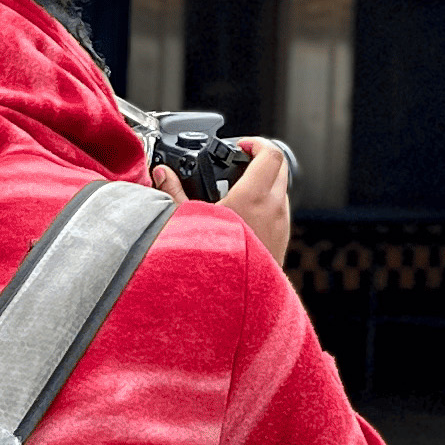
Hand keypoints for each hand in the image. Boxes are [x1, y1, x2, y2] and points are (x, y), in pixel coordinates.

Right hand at [151, 138, 290, 262]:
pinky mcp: (282, 240)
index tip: (239, 146)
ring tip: (237, 188)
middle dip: (260, 159)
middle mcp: (274, 209)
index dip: (256, 143)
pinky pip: (280, 211)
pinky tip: (242, 214)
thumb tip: (162, 174)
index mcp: (254, 197)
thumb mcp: (186, 221)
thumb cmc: (214, 262)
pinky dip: (267, 203)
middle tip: (238, 162)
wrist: (233, 300)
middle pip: (280, 167)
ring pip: (281, 190)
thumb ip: (173, 192)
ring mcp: (282, 225)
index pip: (271, 154)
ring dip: (265, 181)